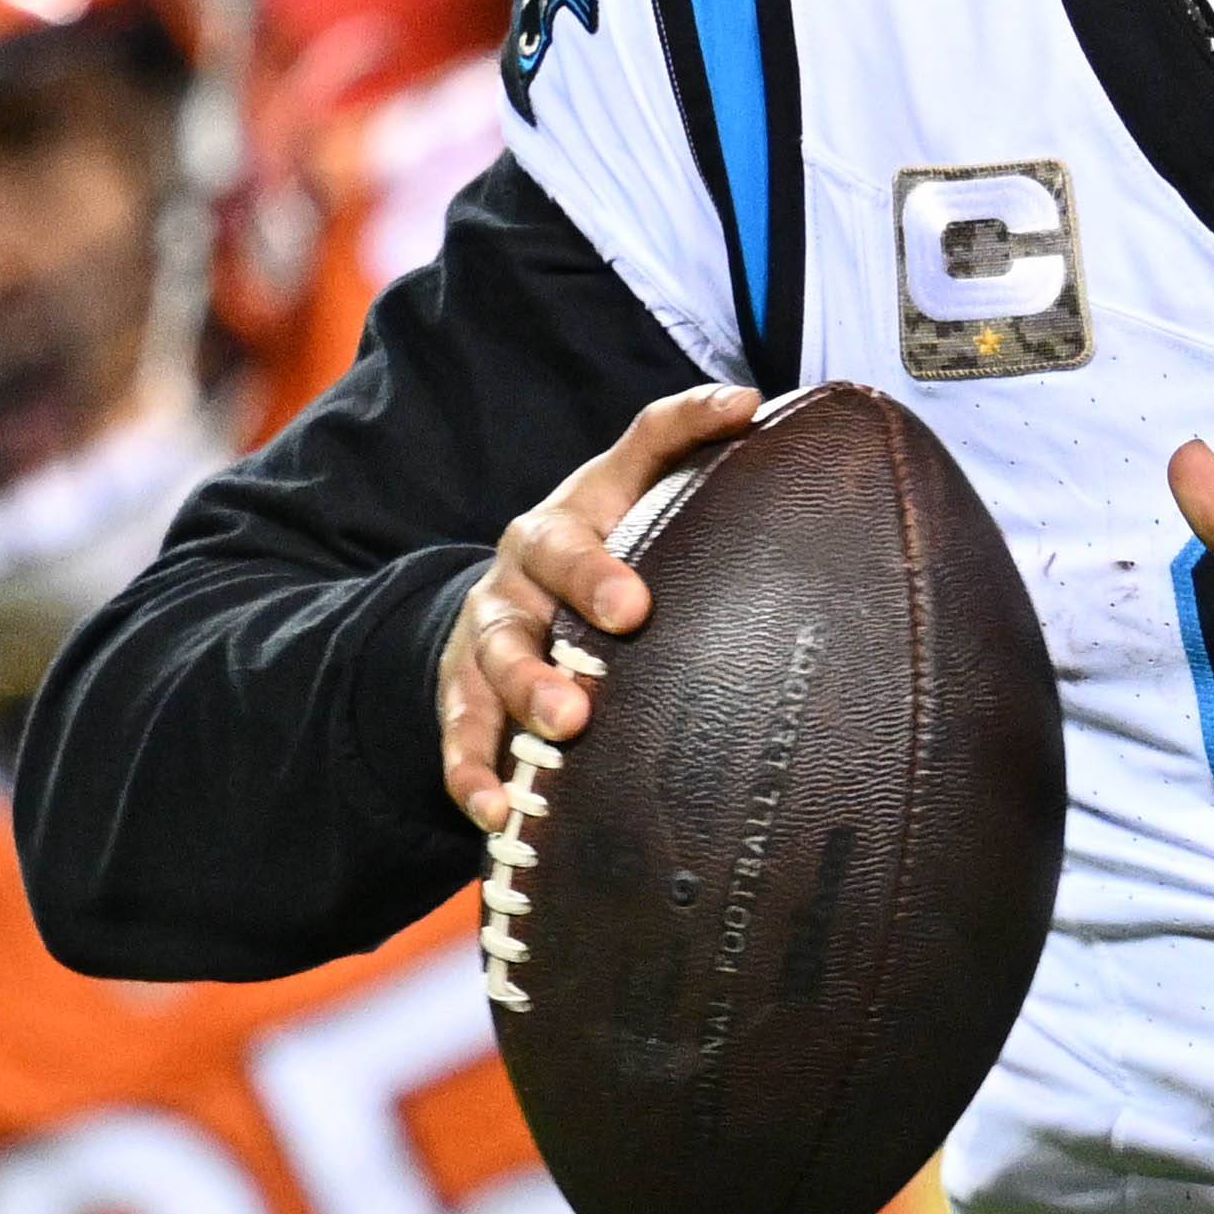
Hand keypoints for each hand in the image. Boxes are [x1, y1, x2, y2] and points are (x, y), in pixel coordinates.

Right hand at [441, 383, 758, 828]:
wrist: (511, 601)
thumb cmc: (601, 543)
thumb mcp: (634, 486)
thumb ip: (683, 438)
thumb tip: (751, 401)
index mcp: (567, 520)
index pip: (603, 496)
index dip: (634, 506)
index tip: (655, 571)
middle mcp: (520, 574)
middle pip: (539, 578)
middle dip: (581, 594)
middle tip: (627, 622)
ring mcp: (485, 637)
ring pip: (494, 662)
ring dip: (526, 693)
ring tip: (564, 725)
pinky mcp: (463, 698)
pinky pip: (462, 737)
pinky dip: (474, 775)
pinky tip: (495, 812)